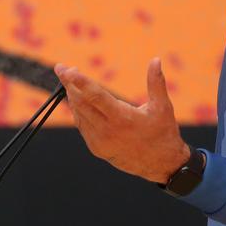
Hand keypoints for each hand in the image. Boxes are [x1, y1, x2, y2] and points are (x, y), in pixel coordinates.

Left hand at [54, 58, 189, 183]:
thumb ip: (156, 82)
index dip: (80, 82)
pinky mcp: (97, 148)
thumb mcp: (162, 107)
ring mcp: (100, 141)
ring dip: (72, 96)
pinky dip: (78, 111)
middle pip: (81, 103)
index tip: (67, 70)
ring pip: (79, 114)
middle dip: (69, 84)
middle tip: (62, 68)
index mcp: (123, 118)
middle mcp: (108, 131)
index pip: (95, 96)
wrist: (161, 165)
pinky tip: (77, 99)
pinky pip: (82, 126)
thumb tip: (156, 59)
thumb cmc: (163, 133)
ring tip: (69, 80)